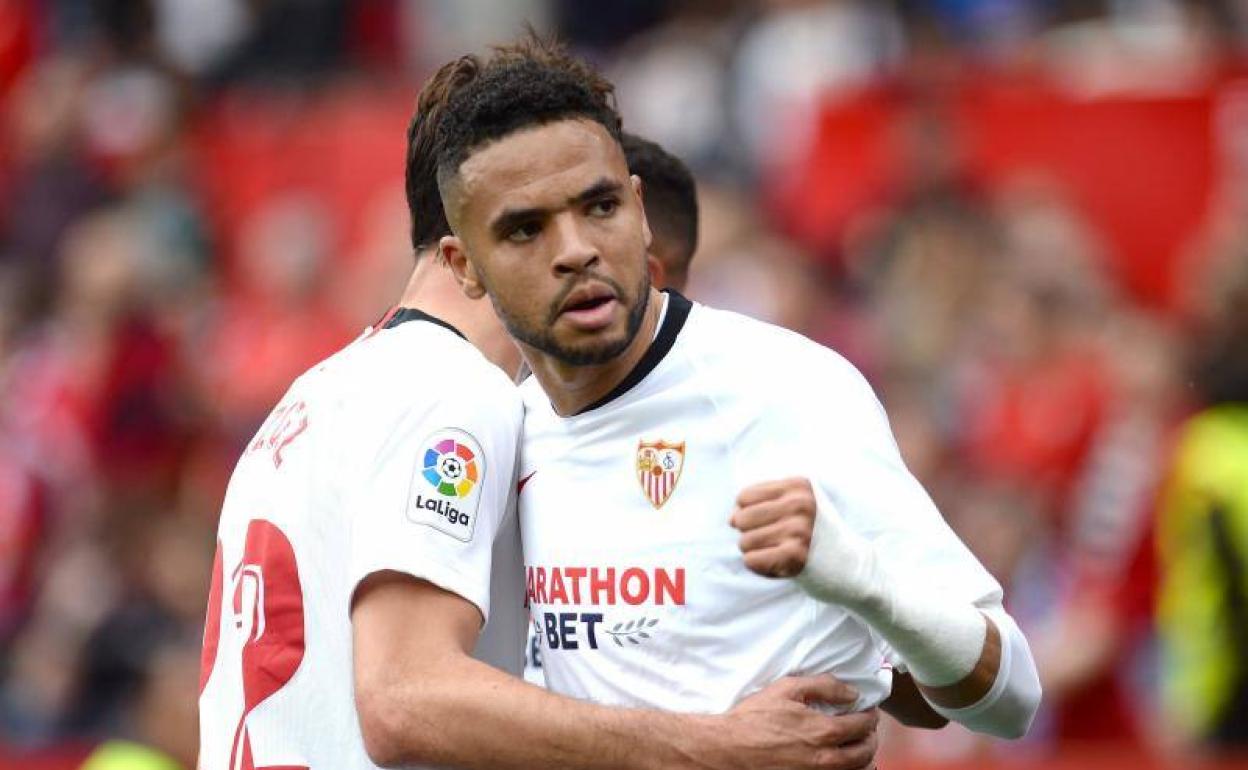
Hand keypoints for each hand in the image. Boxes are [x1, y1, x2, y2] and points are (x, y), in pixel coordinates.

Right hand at [709, 675, 877, 769]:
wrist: (730, 747)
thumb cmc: (755, 717)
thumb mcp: (787, 689)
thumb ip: (823, 686)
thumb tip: (851, 692)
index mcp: (823, 731)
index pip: (861, 725)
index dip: (870, 716)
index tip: (869, 711)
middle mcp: (825, 757)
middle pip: (864, 752)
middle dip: (871, 738)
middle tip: (869, 729)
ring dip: (865, 759)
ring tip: (862, 748)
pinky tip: (846, 765)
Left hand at [730, 477, 816, 577]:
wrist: (849, 565)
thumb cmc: (815, 533)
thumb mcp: (797, 505)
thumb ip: (762, 503)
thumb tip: (731, 518)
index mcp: (798, 486)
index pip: (744, 497)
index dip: (748, 513)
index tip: (767, 522)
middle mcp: (799, 504)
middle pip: (741, 518)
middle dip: (748, 533)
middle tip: (771, 540)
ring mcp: (799, 529)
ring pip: (744, 542)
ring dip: (755, 551)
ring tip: (777, 551)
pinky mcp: (796, 556)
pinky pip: (751, 560)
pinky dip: (758, 565)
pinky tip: (776, 564)